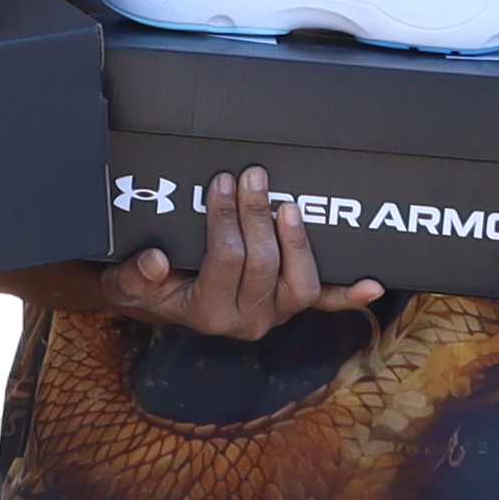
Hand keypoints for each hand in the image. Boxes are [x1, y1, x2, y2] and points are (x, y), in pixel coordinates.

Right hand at [102, 172, 385, 340]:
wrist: (162, 303)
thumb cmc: (147, 284)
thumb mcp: (126, 282)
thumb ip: (135, 276)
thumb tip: (152, 260)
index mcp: (207, 314)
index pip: (225, 261)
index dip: (225, 220)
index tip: (220, 183)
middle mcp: (246, 322)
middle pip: (263, 264)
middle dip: (257, 215)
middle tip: (252, 177)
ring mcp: (275, 315)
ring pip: (299, 282)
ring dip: (297, 240)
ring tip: (288, 205)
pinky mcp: (290, 307)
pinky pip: (323, 302)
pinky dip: (347, 295)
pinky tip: (372, 285)